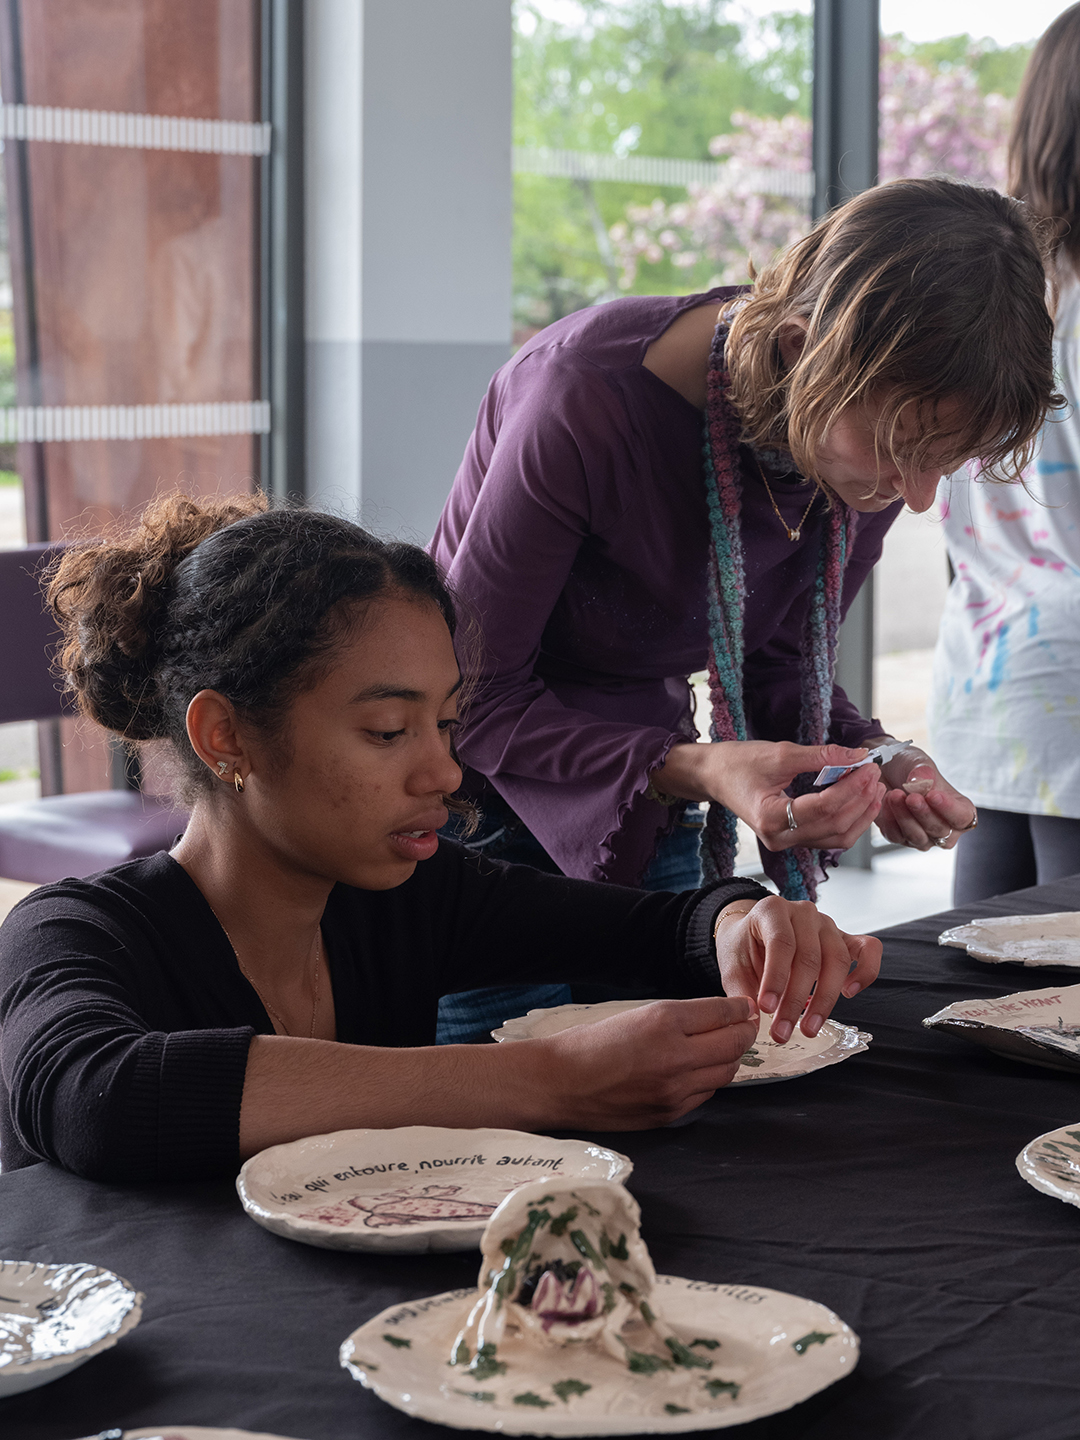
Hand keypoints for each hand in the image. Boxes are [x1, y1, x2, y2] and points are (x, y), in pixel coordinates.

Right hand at [534, 997, 757, 1128]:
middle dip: (745, 1031)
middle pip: (733, 1043)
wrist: (559, 1083)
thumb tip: (720, 1016)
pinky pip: (707, 1094)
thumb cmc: (591, 1043)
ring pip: (726, 1072)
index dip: (739, 1008)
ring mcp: (674, 1089)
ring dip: (731, 1057)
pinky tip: (702, 1070)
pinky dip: (711, 1079)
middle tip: (746, 1025)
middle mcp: (675, 1055)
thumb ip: (681, 1017)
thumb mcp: (637, 1014)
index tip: (745, 1006)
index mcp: (663, 1021)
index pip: (721, 1012)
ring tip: (726, 1046)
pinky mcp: (670, 1113)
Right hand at [655, 740, 885, 851]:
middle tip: (875, 774)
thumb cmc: (738, 763)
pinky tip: (861, 800)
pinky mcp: (793, 836)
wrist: (714, 774)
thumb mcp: (779, 753)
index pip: (824, 808)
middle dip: (861, 800)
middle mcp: (779, 838)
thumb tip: (857, 756)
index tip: (868, 766)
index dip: (852, 787)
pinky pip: (829, 835)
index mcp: (771, 819)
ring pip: (836, 837)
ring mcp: (786, 841)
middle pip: (834, 826)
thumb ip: (821, 756)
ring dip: (860, 814)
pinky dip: (849, 819)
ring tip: (875, 788)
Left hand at [714, 896, 880, 1042]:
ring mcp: (828, 924)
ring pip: (837, 959)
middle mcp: (803, 912)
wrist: (753, 932)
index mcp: (772, 910)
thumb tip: (754, 1022)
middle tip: (782, 1032)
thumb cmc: (744, 947)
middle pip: (809, 957)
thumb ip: (742, 991)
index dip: (775, 978)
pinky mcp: (845, 938)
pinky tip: (848, 993)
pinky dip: (866, 972)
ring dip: (825, 1000)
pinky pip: (869, 949)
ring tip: (808, 1028)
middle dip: (796, 1000)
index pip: (781, 943)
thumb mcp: (732, 965)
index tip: (766, 1009)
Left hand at [873, 744, 975, 850]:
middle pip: (940, 830)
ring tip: (895, 795)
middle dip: (924, 813)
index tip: (934, 795)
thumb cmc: (910, 767)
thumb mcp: (919, 763)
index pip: (962, 817)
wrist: (885, 769)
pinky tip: (885, 802)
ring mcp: (922, 837)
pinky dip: (889, 819)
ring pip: (917, 836)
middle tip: (912, 797)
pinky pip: (895, 835)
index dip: (949, 809)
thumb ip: (924, 772)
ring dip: (905, 816)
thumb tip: (922, 782)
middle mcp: (944, 829)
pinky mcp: (899, 837)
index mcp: (960, 810)